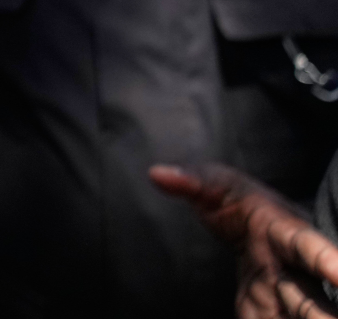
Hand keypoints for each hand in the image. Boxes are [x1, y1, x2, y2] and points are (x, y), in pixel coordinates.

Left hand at [152, 162, 337, 318]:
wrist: (252, 226)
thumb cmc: (238, 203)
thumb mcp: (216, 185)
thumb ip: (191, 182)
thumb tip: (157, 174)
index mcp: (284, 235)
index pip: (308, 248)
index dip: (328, 261)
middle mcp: (293, 276)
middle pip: (315, 306)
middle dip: (324, 317)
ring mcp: (285, 302)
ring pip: (304, 318)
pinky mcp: (268, 315)